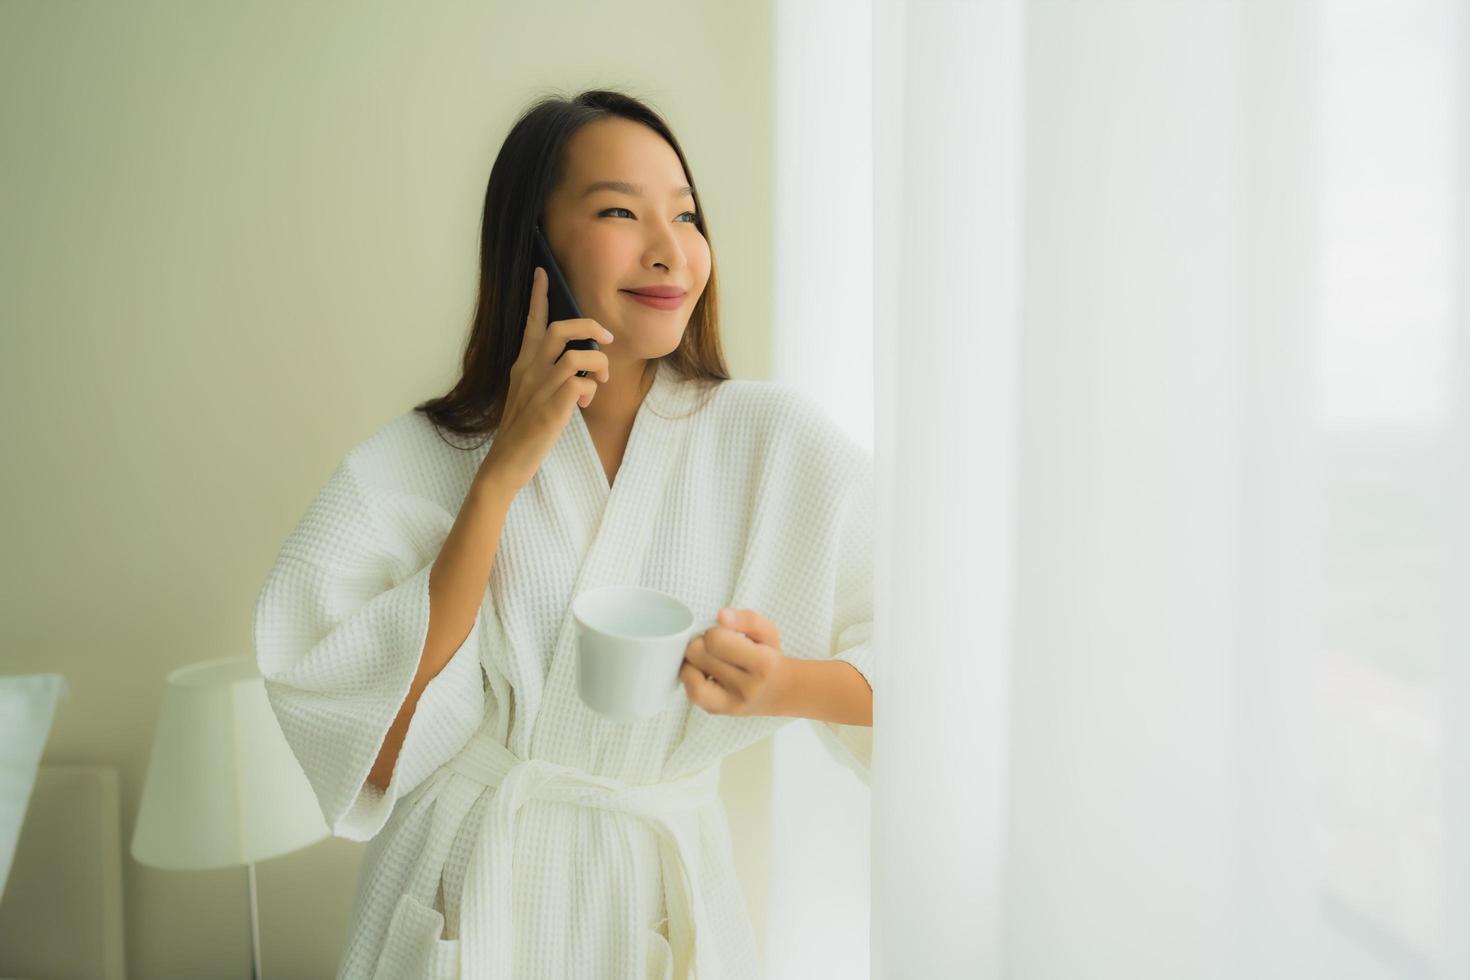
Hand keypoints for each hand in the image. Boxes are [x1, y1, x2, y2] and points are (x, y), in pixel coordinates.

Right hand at [478, 265, 613, 492]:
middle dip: (590, 327)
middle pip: (561, 329)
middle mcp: (530, 371)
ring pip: (578, 356)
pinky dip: (590, 390)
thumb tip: (580, 371)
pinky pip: (581, 385)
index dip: (539, 296)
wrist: (507, 463)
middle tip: (607, 339)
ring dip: (597, 364)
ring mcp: (541, 388)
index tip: (542, 272)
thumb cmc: (523, 430)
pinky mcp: (553, 408)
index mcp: (523, 365)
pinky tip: (584, 402)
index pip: (532, 323)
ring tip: (599, 381)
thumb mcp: (530, 394)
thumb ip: (549, 377)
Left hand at [680, 608, 792, 717]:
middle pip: (697, 654)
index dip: (714, 631)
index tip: (722, 634)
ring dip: (691, 662)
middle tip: (712, 646)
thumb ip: (747, 619)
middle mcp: (746, 688)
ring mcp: (729, 704)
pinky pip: (691, 693)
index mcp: (762, 664)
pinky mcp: (716, 712)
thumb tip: (721, 616)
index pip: (716, 640)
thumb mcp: (768, 633)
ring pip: (688, 676)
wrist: (781, 692)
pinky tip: (703, 672)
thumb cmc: (770, 659)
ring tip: (705, 659)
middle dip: (700, 643)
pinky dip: (691, 678)